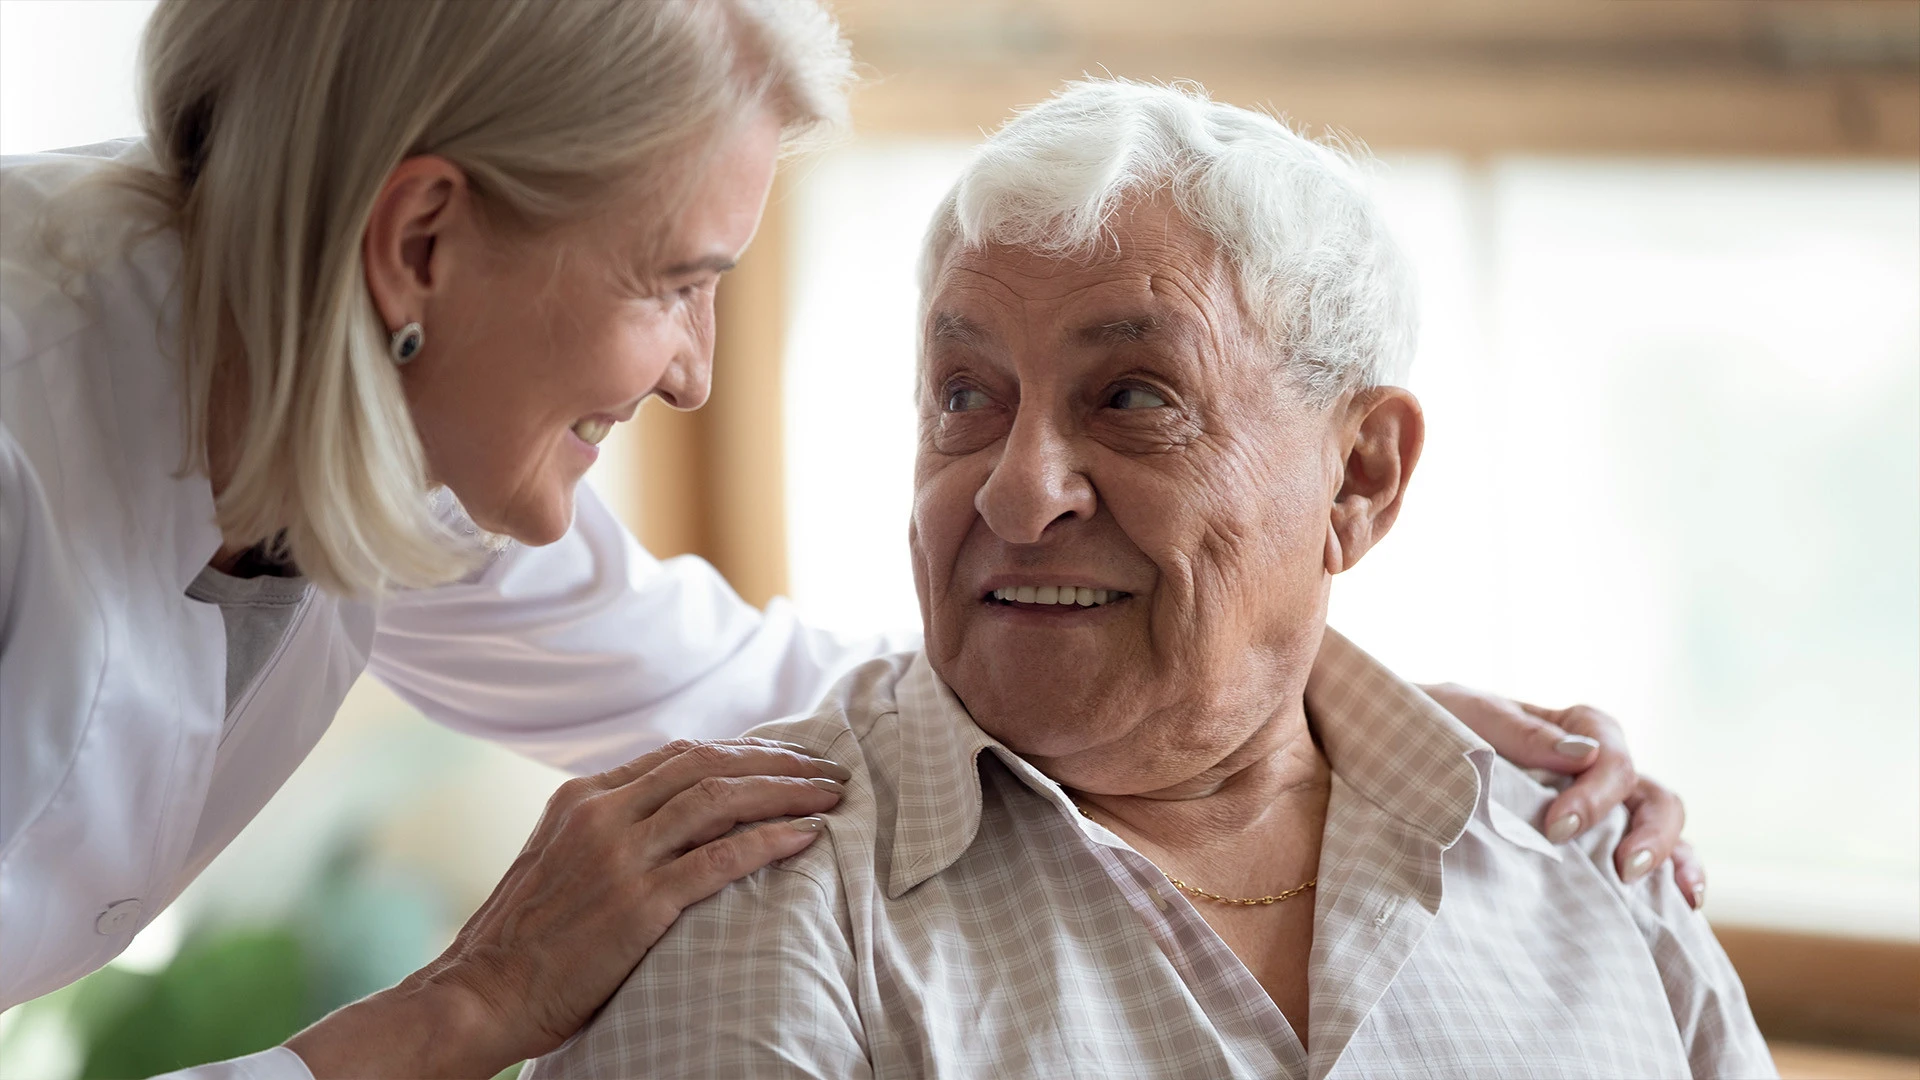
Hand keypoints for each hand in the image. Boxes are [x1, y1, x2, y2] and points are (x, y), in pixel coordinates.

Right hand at [285, 737, 850, 1077]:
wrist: (478, 993)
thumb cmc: (521, 942)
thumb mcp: (556, 860)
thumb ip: (606, 832)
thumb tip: (666, 823)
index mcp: (582, 798)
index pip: (678, 755)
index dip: (739, 752)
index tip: (783, 758)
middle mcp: (603, 814)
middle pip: (708, 764)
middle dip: (775, 761)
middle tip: (824, 768)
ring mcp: (621, 856)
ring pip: (721, 800)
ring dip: (786, 791)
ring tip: (830, 795)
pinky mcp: (639, 903)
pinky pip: (722, 858)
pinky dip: (771, 840)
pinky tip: (807, 836)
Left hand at [1420, 684, 1704, 908]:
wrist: (1381, 757)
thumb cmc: (1421, 727)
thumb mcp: (1460, 715)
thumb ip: (1519, 731)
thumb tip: (1586, 755)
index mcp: (1562, 729)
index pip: (1609, 747)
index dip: (1598, 788)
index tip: (1558, 828)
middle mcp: (1588, 770)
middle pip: (1647, 790)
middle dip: (1649, 829)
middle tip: (1623, 870)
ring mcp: (1592, 811)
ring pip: (1657, 823)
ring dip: (1672, 854)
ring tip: (1673, 895)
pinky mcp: (1583, 850)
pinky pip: (1644, 858)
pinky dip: (1673, 875)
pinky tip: (1682, 906)